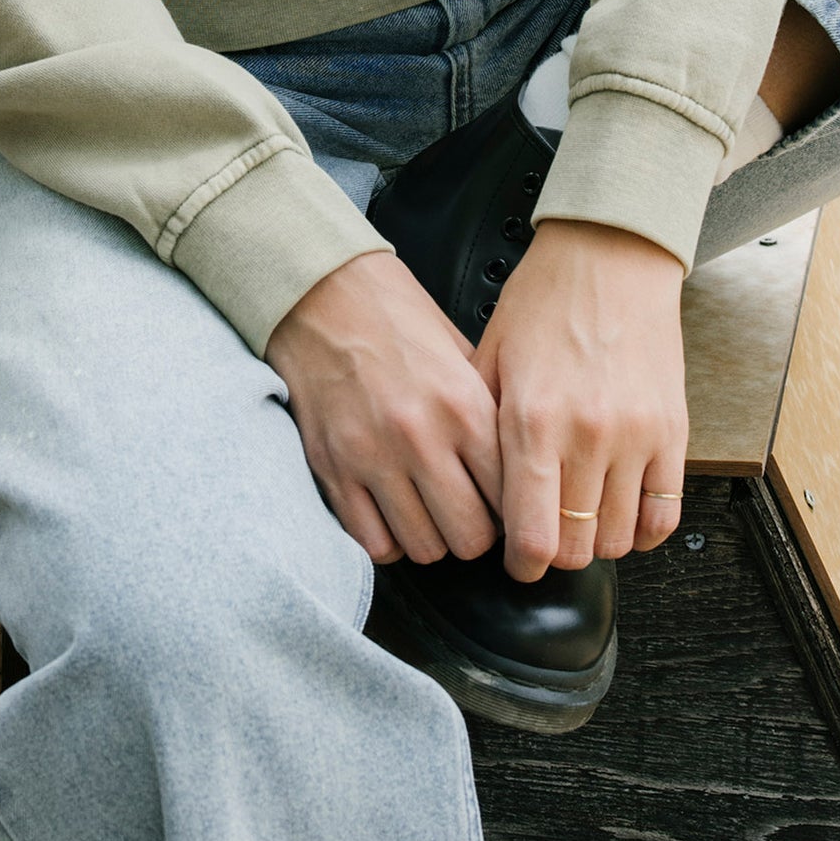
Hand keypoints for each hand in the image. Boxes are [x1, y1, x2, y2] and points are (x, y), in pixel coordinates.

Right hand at [265, 250, 503, 566]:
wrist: (320, 293)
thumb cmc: (394, 318)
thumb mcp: (461, 352)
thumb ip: (489, 410)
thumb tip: (519, 463)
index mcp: (465, 406)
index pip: (512, 496)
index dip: (516, 509)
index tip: (508, 507)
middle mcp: (422, 437)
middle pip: (472, 537)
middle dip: (477, 534)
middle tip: (470, 515)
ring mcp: (373, 457)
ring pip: (424, 548)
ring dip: (433, 538)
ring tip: (431, 514)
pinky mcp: (333, 470)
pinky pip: (372, 542)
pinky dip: (388, 540)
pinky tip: (393, 516)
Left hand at [473, 218, 686, 581]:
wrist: (610, 255)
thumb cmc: (544, 300)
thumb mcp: (489, 358)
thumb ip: (481, 430)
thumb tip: (473, 492)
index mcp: (533, 420)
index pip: (533, 537)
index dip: (521, 565)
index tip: (517, 561)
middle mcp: (588, 435)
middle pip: (577, 548)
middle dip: (557, 555)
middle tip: (546, 537)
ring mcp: (637, 435)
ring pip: (620, 539)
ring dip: (598, 542)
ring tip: (582, 520)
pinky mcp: (673, 430)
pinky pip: (665, 513)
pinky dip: (644, 530)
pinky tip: (624, 515)